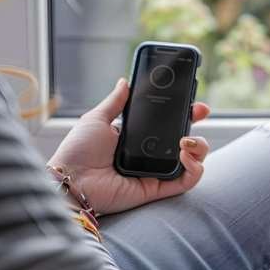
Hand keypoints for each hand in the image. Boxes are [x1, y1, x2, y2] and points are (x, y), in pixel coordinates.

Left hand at [47, 78, 210, 214]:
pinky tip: (185, 155)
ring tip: (185, 140)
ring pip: (193, 160)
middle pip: (185, 140)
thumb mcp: (96, 118)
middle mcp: (150, 154)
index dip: (184, 112)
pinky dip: (194, 168)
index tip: (193, 102)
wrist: (70, 180)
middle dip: (197, 126)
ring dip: (199, 146)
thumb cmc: (77, 151)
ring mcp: (156, 172)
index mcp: (138, 137)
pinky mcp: (158, 188)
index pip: (168, 123)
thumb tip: (125, 81)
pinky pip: (187, 180)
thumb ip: (115, 101)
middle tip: (199, 112)